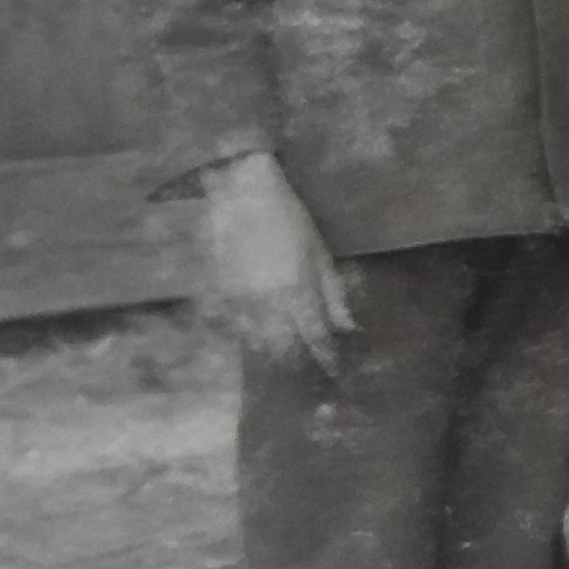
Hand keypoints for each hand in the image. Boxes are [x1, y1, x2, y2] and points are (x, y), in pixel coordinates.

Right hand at [199, 152, 351, 376]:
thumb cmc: (290, 219)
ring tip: (287, 365)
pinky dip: (248, 338)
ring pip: (256, 342)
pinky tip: (258, 342)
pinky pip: (235, 327)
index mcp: (297, 288)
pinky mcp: (221, 293)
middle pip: (284, 347)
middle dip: (299, 363)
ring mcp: (240, 298)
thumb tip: (348, 327)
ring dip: (274, 355)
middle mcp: (267, 300)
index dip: (326, 357)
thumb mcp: (321, 253)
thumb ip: (333, 293)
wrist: (242, 194)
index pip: (315, 335)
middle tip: (311, 374)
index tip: (336, 370)